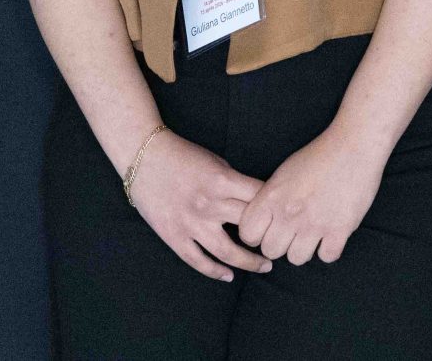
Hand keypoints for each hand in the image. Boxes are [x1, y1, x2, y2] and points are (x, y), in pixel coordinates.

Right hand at [128, 131, 272, 281]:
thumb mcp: (216, 162)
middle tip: (281, 244)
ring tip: (265, 266)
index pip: (260, 199)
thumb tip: (255, 202)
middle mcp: (210, 204)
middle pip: (250, 227)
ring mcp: (191, 223)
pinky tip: (228, 276)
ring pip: (228, 252)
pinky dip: (215, 271)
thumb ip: (235, 183)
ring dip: (249, 262)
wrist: (144, 156)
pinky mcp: (174, 235)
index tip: (286, 217)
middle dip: (269, 237)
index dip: (277, 209)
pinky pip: (198, 260)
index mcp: (223, 181)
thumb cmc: (182, 155)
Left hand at [238, 125, 385, 266]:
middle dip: (280, 244)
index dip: (257, 235)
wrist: (353, 146)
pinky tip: (331, 235)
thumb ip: (270, 198)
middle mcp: (289, 213)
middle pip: (271, 251)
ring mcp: (314, 224)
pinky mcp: (339, 230)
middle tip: (292, 232)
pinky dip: (328, 249)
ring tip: (312, 233)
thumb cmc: (318, 156)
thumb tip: (263, 221)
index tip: (268, 229)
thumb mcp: (283, 173)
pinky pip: (326, 257)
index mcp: (272, 196)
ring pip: (296, 259)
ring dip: (304, 249)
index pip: (248, 234)